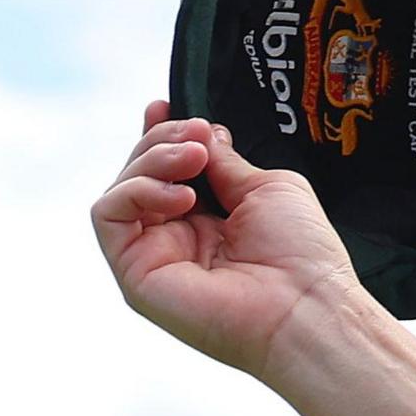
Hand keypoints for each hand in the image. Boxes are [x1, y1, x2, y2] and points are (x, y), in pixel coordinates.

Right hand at [92, 100, 368, 379]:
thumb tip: (200, 130)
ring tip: (193, 160)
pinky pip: (107, 215)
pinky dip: (136, 191)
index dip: (161, 134)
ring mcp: (154, 254)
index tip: (166, 106)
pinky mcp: (134, 273)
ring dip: (152, 159)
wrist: (308, 309)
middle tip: (197, 135)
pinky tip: (181, 196)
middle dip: (163, 140)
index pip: (168, 169)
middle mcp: (178, 236)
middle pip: (140, 171)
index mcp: (210, 218)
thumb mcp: (267, 188)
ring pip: (122, 187)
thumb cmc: (303, 257)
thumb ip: (226, 160)